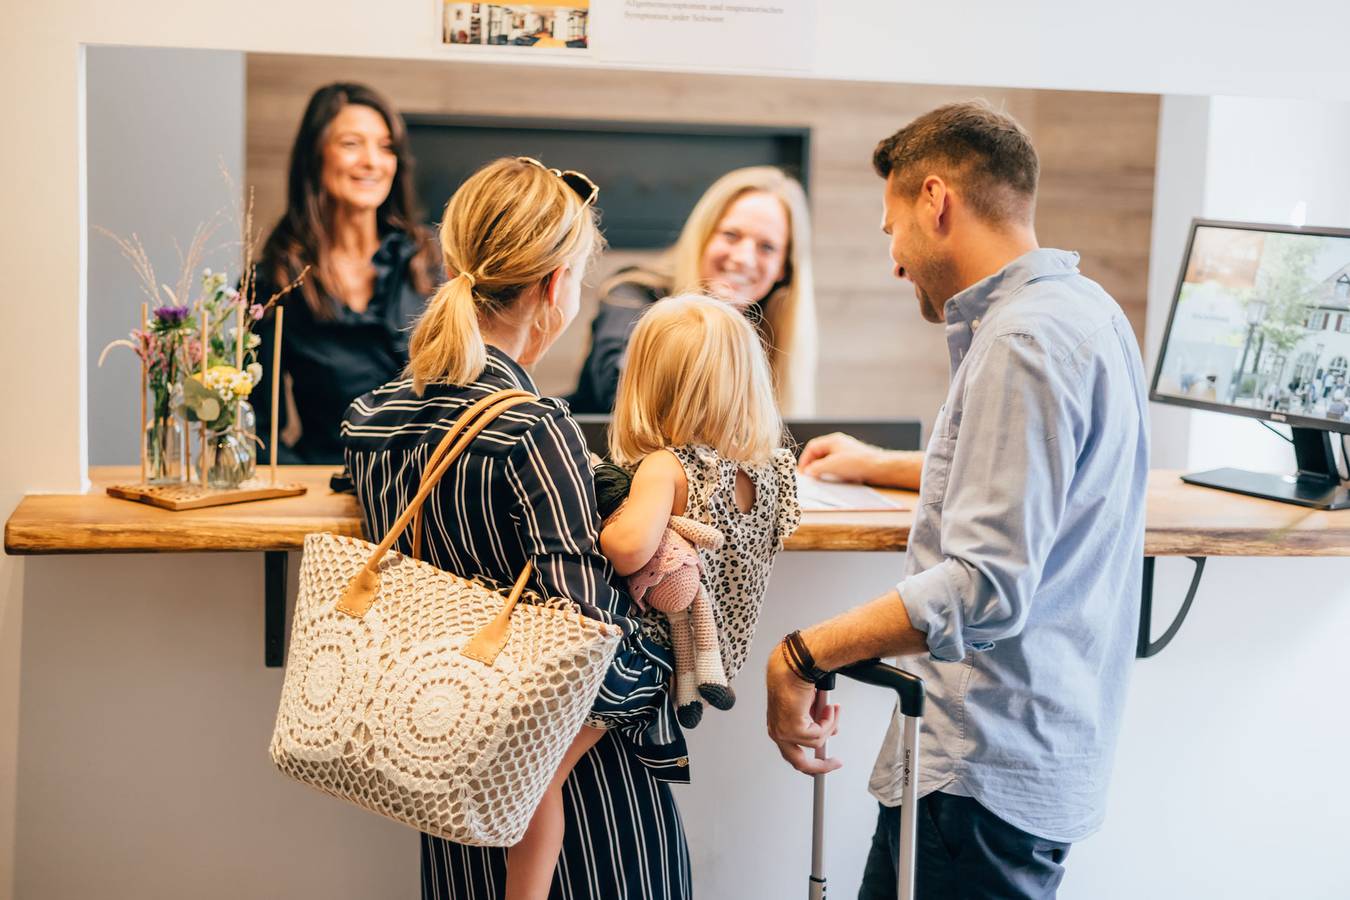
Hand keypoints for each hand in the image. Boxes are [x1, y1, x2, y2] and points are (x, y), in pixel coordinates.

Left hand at [765, 643, 840, 775]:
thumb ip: (817, 722)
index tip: (826, 761)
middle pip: (799, 763)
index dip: (811, 761)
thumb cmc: (796, 677)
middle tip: (835, 762)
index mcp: (778, 725)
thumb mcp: (811, 706)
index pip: (792, 753)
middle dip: (821, 765)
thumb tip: (831, 732)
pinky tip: (828, 707)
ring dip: (829, 725)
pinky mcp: (792, 729)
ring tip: (832, 708)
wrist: (793, 665)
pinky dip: (828, 721)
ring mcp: (783, 732)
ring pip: (816, 743)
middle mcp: (778, 731)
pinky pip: (819, 735)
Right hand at [797, 432, 883, 483]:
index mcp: (833, 440)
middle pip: (820, 453)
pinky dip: (831, 471)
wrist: (879, 467)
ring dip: (822, 469)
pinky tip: (832, 479)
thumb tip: (808, 471)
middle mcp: (839, 444)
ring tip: (819, 479)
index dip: (805, 459)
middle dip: (812, 464)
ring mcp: (846, 452)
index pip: (812, 447)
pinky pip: (836, 465)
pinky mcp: (852, 462)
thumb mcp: (831, 465)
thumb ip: (816, 468)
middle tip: (809, 476)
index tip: (802, 472)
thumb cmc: (857, 463)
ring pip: (828, 460)